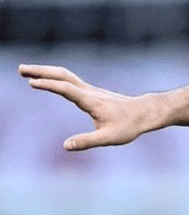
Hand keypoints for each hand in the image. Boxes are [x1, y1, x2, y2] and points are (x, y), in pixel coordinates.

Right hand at [19, 64, 156, 150]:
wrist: (144, 113)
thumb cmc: (129, 126)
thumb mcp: (109, 138)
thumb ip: (87, 141)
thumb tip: (65, 145)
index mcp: (92, 101)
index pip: (67, 90)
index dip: (49, 85)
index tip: (31, 82)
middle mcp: (89, 92)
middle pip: (63, 76)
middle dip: (41, 71)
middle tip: (20, 69)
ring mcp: (90, 90)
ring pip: (65, 76)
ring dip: (45, 71)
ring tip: (25, 71)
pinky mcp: (91, 92)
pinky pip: (69, 80)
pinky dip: (54, 76)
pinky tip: (46, 79)